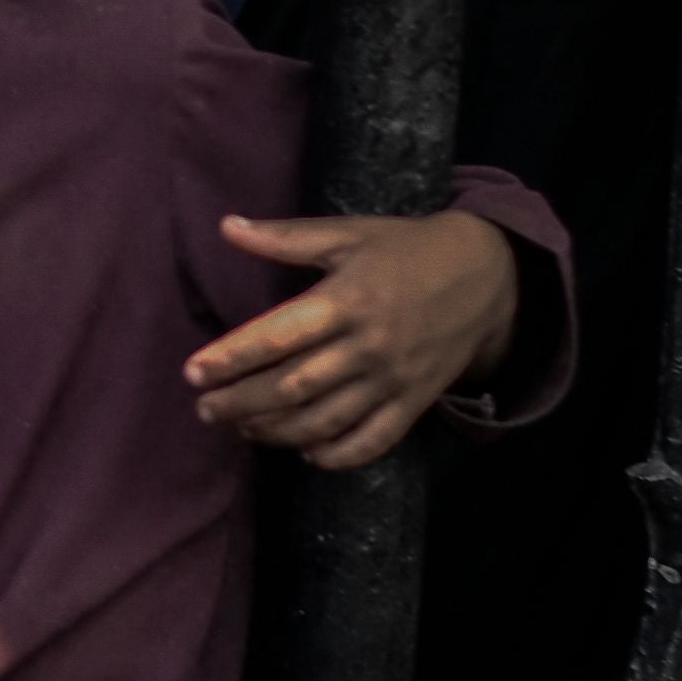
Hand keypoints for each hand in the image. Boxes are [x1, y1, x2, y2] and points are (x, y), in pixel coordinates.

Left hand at [189, 209, 521, 468]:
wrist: (487, 275)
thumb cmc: (406, 249)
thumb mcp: (348, 234)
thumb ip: (286, 237)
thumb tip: (226, 226)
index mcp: (346, 299)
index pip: (278, 336)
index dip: (232, 357)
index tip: (194, 372)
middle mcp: (367, 345)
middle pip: (293, 386)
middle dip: (242, 403)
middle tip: (205, 409)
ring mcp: (392, 379)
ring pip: (326, 420)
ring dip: (278, 432)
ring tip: (243, 429)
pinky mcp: (414, 402)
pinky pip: (372, 440)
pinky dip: (338, 454)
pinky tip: (307, 452)